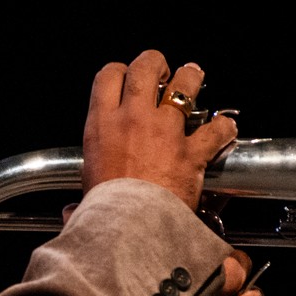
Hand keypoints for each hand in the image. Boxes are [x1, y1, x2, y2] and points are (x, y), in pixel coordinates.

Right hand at [82, 50, 236, 206]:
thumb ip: (84, 194)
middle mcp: (133, 119)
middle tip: (162, 73)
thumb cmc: (105, 213)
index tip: (126, 79)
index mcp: (101, 124)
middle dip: (156, 64)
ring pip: (185, 85)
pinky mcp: (191, 152)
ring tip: (194, 79)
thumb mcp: (86, 193)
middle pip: (145, 67)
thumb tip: (71, 214)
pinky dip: (223, 127)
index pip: (108, 75)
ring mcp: (165, 132)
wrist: (129, 231)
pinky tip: (224, 128)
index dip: (119, 72)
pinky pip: (216, 128)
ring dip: (191, 79)